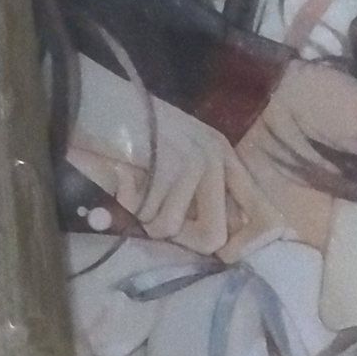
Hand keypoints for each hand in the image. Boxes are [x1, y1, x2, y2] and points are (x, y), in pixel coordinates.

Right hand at [69, 58, 280, 256]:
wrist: (95, 99)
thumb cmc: (129, 140)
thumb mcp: (172, 168)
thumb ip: (197, 202)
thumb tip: (219, 248)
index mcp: (223, 158)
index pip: (260, 213)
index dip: (246, 244)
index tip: (225, 256)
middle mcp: (216, 157)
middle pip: (214, 237)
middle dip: (177, 238)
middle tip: (153, 216)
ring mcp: (196, 158)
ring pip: (171, 227)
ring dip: (143, 216)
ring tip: (134, 186)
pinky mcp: (171, 161)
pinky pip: (149, 212)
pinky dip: (128, 203)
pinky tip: (123, 175)